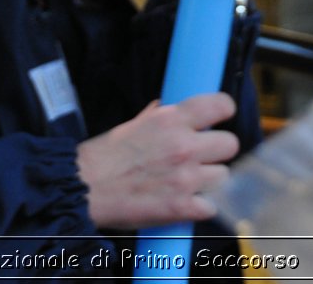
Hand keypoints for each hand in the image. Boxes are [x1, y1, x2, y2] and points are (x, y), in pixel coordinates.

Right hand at [76, 93, 238, 229]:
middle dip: (217, 152)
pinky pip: (211, 207)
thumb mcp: (131, 125)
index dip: (223, 112)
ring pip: (224, 176)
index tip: (217, 120)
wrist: (82, 188)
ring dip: (209, 181)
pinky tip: (182, 204)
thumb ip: (155, 117)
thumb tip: (167, 107)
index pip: (221, 105)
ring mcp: (186, 178)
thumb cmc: (101, 157)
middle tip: (201, 158)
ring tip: (188, 183)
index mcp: (170, 120)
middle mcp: (184, 145)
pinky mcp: (183, 207)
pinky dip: (199, 208)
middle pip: (230, 144)